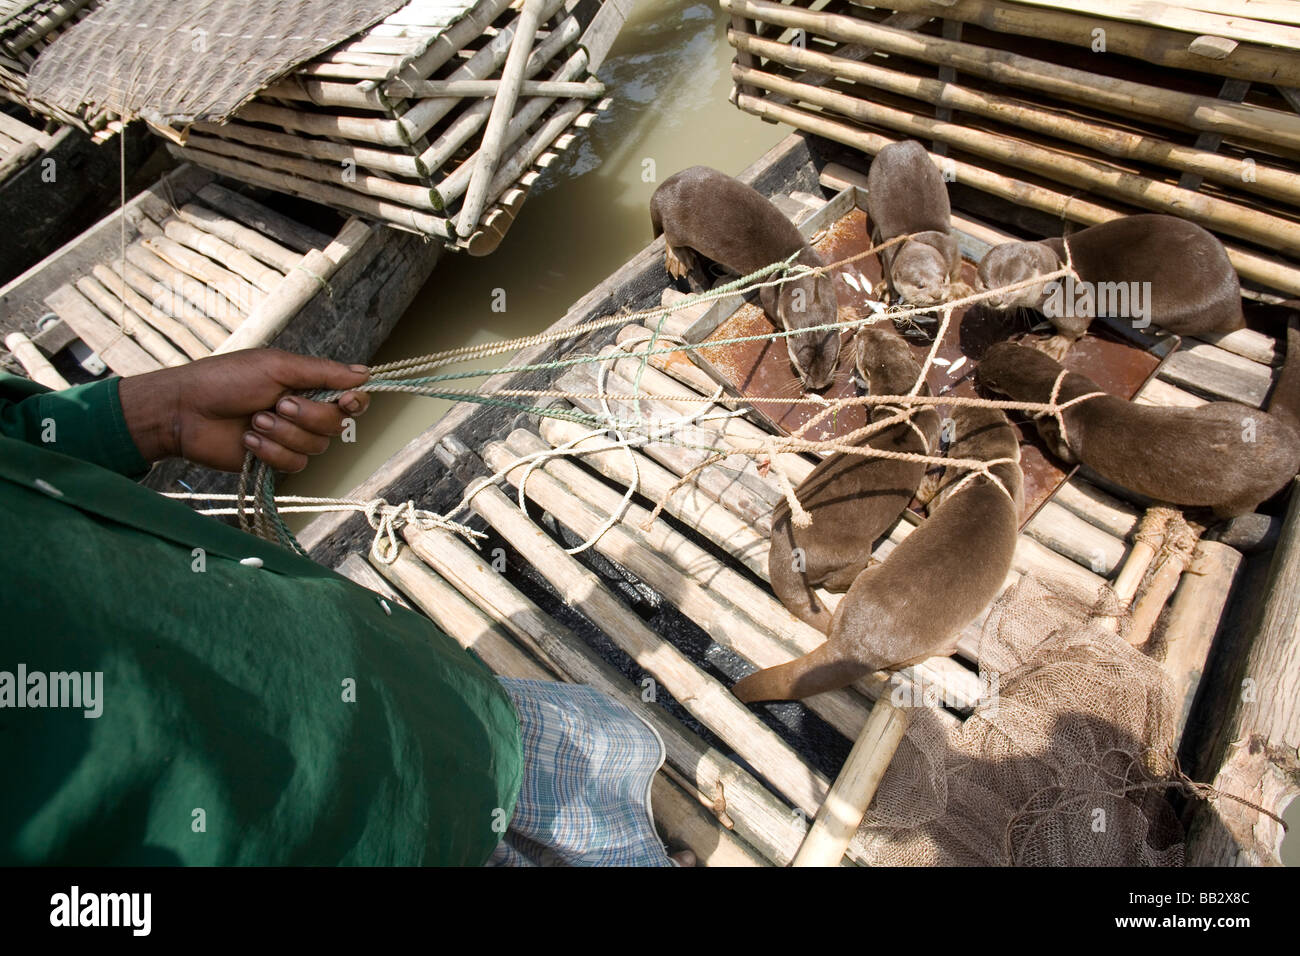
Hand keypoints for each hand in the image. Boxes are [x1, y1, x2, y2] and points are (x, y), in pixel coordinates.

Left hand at [117, 349, 371, 472]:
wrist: (185, 411)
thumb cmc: (226, 379)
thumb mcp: (277, 367)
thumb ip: (322, 372)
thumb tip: (365, 373)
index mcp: (308, 386)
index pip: (351, 399)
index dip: (354, 403)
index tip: (345, 401)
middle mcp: (305, 413)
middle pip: (337, 425)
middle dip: (308, 416)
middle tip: (277, 403)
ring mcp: (290, 438)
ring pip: (315, 447)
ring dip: (283, 433)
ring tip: (254, 420)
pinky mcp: (274, 461)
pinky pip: (294, 464)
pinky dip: (270, 451)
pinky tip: (248, 439)